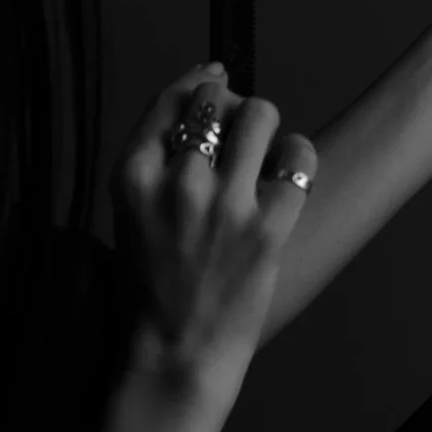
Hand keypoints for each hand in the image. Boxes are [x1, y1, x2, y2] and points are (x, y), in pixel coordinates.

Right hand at [109, 60, 319, 412]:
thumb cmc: (152, 288)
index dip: (199, 82)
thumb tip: (202, 92)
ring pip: (261, 115)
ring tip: (267, 151)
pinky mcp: (267, 229)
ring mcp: (224, 205)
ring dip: (268, 126)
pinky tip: (291, 172)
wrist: (176, 354)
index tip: (216, 78)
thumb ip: (156, 162)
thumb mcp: (130, 215)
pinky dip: (300, 157)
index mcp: (133, 177)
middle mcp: (177, 183)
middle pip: (216, 100)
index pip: (171, 100)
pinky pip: (299, 159)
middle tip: (242, 131)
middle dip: (233, 104)